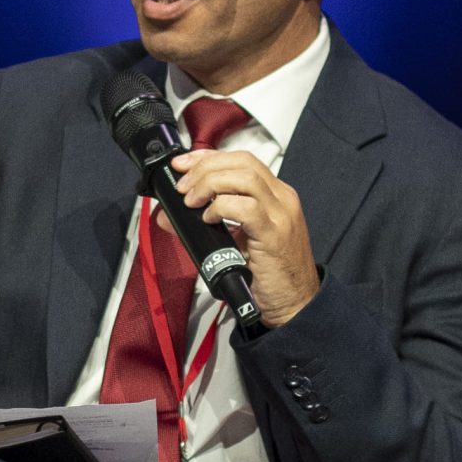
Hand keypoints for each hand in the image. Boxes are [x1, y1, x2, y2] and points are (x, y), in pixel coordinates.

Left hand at [168, 149, 319, 328]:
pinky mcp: (275, 234)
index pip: (242, 160)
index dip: (209, 157)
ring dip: (210, 184)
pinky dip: (221, 207)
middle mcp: (282, 198)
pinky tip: (209, 219)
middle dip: (205, 167)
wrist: (295, 304)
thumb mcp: (234, 242)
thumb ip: (203, 224)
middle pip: (242, 162)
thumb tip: (166, 216)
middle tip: (182, 185)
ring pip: (245, 178)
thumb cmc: (267, 275)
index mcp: (275, 195)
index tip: (183, 163)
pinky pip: (247, 208)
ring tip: (191, 201)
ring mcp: (281, 214)